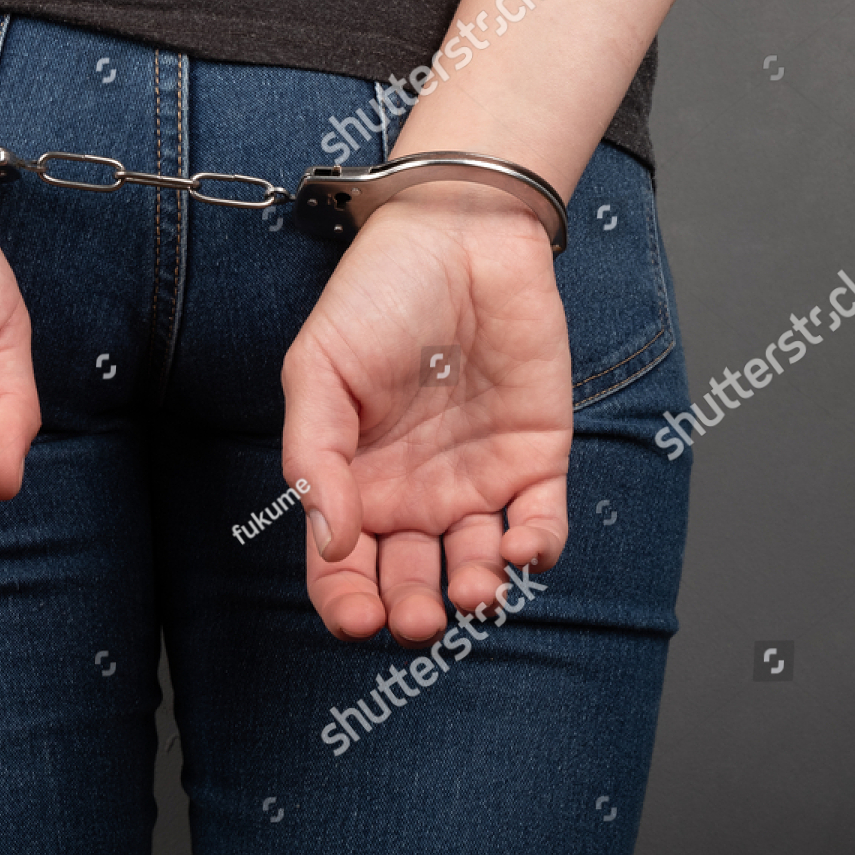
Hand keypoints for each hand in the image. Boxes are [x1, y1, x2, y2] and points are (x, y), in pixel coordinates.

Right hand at [281, 184, 573, 646]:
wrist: (457, 233)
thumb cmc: (375, 296)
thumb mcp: (317, 372)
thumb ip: (314, 457)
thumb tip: (326, 540)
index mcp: (351, 479)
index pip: (342, 564)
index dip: (346, 601)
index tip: (357, 620)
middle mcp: (411, 491)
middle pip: (410, 579)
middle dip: (413, 611)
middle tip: (417, 621)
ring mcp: (475, 478)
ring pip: (477, 563)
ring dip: (476, 591)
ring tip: (470, 593)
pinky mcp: (535, 456)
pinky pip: (540, 522)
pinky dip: (535, 549)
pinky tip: (521, 551)